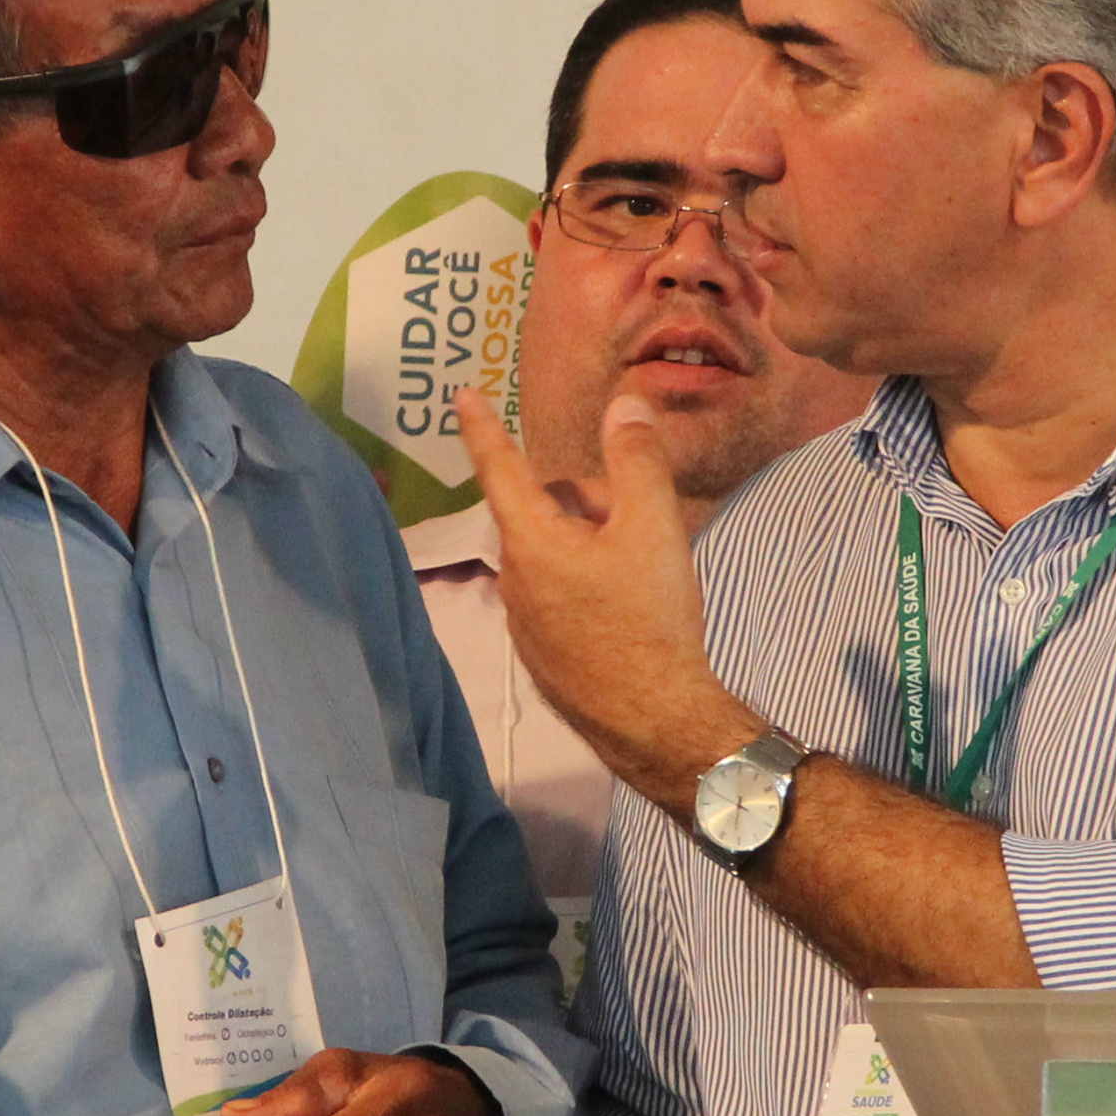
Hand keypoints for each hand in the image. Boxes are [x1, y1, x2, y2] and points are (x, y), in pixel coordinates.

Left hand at [456, 389, 749, 799]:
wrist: (654, 720)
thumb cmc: (649, 619)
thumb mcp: (653, 527)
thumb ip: (637, 459)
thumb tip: (623, 404)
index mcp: (530, 541)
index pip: (499, 467)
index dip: (483, 427)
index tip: (462, 395)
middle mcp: (514, 580)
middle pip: (546, 511)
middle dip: (589, 502)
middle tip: (643, 521)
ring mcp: (524, 622)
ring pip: (555, 554)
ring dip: (591, 544)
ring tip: (644, 571)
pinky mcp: (542, 655)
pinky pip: (559, 596)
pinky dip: (588, 585)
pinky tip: (629, 611)